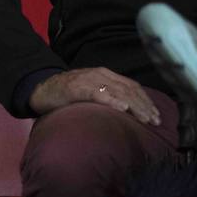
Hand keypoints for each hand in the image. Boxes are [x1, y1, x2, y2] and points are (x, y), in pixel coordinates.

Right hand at [28, 67, 161, 125]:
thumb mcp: (90, 91)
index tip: (157, 115)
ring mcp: (88, 80)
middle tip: (156, 122)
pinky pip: (98, 93)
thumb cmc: (66, 94)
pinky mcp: (77, 87)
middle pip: (129, 89)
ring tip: (145, 119)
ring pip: (118, 91)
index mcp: (105, 74)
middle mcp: (100, 74)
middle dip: (144, 106)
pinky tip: (122, 107)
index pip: (132, 86)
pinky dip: (111, 100)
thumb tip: (130, 111)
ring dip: (134, 106)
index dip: (146, 100)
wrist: (40, 89)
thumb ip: (107, 95)